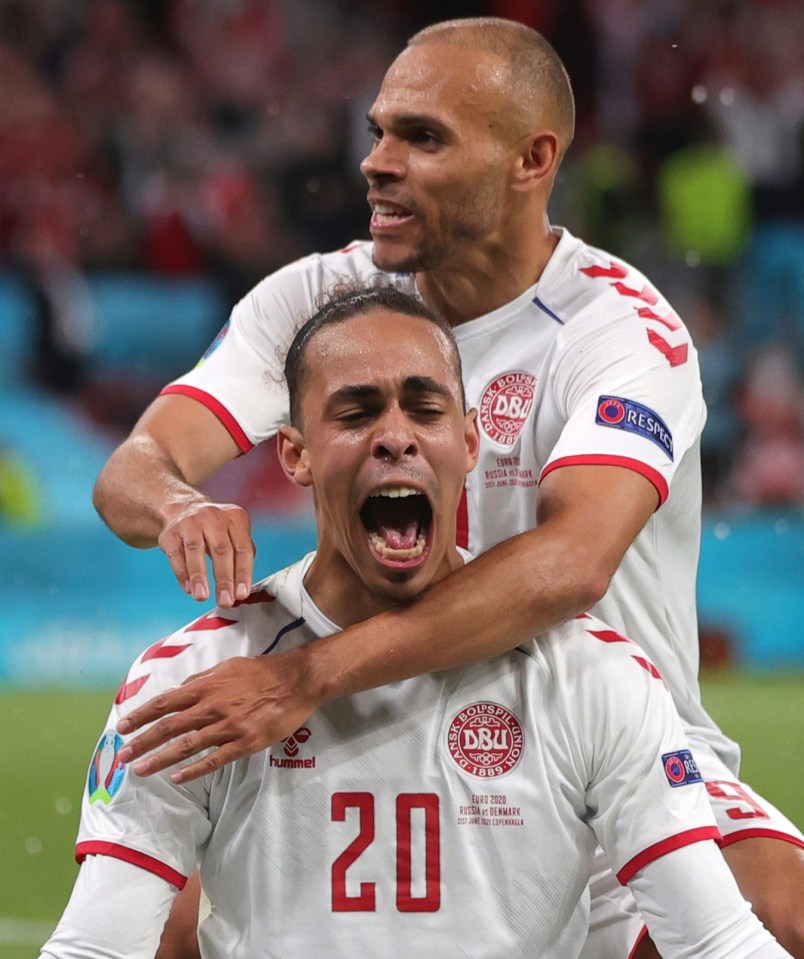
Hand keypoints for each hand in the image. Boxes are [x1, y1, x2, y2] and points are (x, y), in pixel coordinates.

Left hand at [116, 649, 319, 782]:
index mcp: (207, 686)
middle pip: (170, 726)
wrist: (296, 681)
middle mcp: (213, 706)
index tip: (123, 726)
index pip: (165, 701)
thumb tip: (180, 690)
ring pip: (187, 745)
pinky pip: (215, 759)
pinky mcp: (245, 742)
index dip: (142, 715)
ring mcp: (229, 725)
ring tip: (141, 770)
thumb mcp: (228, 666)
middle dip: (143, 741)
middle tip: (122, 755)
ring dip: (160, 758)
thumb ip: (203, 679)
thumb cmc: (262, 671)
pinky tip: (178, 778)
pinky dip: (194, 769)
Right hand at [158, 502, 254, 607]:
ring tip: (202, 597)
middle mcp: (213, 517)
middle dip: (224, 579)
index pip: (242, 548)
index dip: (243, 573)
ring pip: (196, 550)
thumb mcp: (235, 533)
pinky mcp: (171, 532)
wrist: (183, 510)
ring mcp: (190, 523)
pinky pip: (176, 554)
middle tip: (225, 601)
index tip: (241, 594)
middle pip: (221, 550)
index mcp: (236, 518)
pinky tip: (188, 588)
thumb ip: (243, 554)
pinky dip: (182, 573)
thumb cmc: (216, 529)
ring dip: (199, 577)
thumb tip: (243, 585)